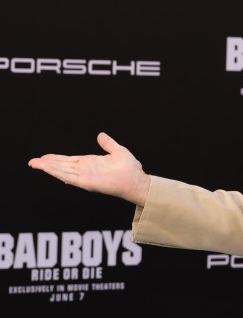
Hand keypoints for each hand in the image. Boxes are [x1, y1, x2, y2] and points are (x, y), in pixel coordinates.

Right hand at [28, 132, 150, 205]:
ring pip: (62, 171)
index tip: (44, 157)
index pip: (69, 160)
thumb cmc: (130, 168)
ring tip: (34, 163)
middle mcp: (85, 170)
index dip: (56, 159)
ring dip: (48, 167)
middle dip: (47, 163)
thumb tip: (101, 135)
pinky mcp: (86, 182)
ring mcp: (85, 176)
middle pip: (62, 166)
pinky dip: (57, 172)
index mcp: (90, 163)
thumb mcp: (117, 151)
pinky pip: (68, 176)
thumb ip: (108, 144)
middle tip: (32, 161)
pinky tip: (47, 168)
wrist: (136, 179)